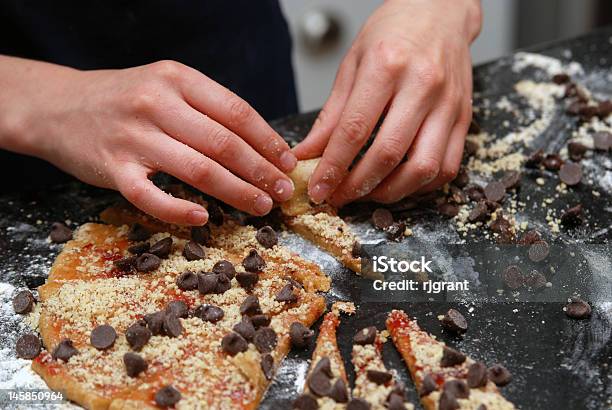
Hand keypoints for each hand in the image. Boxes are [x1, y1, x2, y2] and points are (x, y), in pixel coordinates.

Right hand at [1, 58, 296, 224]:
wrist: (58, 107)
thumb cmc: (124, 100)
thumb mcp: (165, 86)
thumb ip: (205, 107)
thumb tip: (258, 142)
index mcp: (176, 79)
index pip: (236, 112)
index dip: (268, 140)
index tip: (288, 161)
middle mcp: (156, 104)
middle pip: (223, 143)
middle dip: (261, 171)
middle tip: (283, 190)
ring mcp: (133, 137)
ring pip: (197, 170)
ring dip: (236, 192)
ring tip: (261, 205)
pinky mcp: (112, 168)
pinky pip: (151, 196)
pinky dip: (178, 210)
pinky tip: (202, 219)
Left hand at [293, 0, 481, 206]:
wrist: (440, 11)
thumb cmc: (394, 32)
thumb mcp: (352, 64)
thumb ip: (332, 114)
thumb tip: (308, 153)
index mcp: (387, 66)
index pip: (355, 130)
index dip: (333, 167)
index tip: (318, 188)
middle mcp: (422, 86)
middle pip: (389, 154)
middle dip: (357, 186)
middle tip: (338, 196)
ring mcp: (448, 104)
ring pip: (423, 168)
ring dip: (391, 192)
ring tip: (368, 193)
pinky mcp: (464, 118)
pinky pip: (447, 167)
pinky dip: (420, 185)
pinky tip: (399, 182)